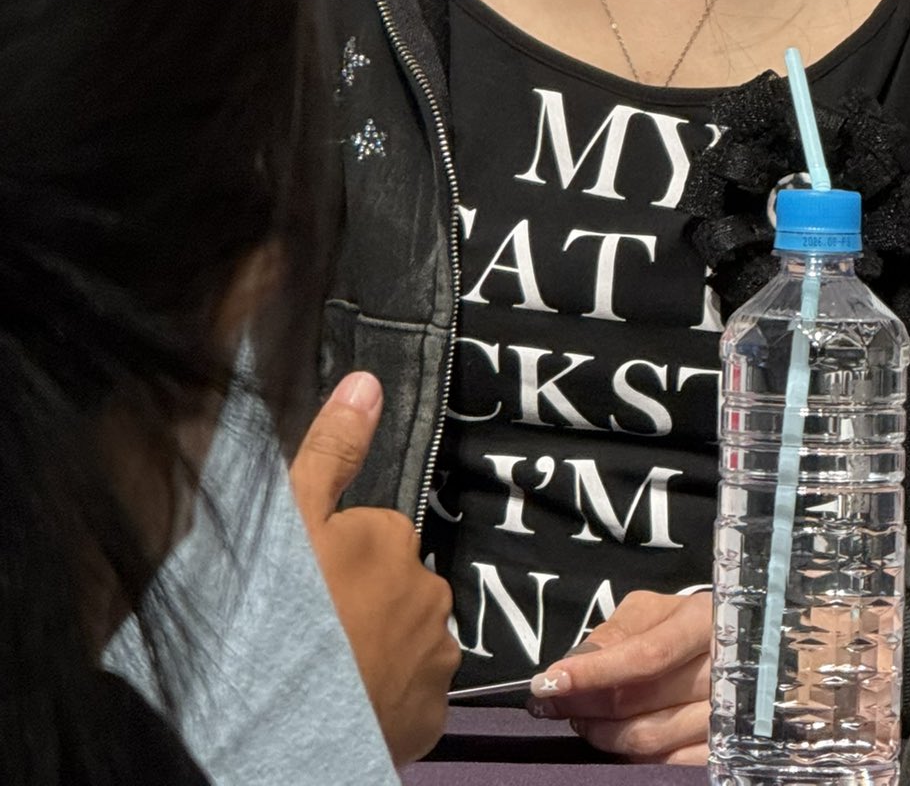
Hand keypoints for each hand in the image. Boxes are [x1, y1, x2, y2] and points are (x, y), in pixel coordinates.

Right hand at [291, 371, 460, 762]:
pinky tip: (349, 705)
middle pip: (395, 587)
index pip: (374, 535)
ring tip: (327, 673)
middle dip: (364, 603)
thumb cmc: (277, 615)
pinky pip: (412, 697)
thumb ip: (331, 449)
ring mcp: (434, 660)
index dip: (338, 558)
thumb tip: (367, 382)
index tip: (307, 583)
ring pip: (408, 642)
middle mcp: (429, 593)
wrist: (274, 729)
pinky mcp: (431, 720)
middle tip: (313, 633)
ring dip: (378, 651)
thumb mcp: (290, 516)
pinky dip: (388, 699)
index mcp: (395, 538)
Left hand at [531, 589, 710, 764]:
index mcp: (703, 621)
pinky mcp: (723, 747)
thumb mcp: (656, 610)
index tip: (549, 681)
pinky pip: (666, 762)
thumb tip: (575, 663)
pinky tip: (614, 738)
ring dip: (601, 733)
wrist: (743, 649)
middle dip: (584, 704)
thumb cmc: (690, 624)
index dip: (593, 672)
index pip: (644, 655)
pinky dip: (629, 754)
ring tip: (582, 718)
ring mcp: (726, 714)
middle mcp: (721, 669)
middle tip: (552, 701)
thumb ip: (616, 632)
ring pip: (648, 738)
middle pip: (640, 701)